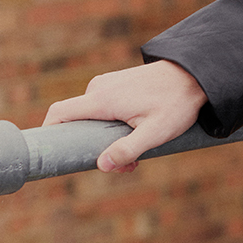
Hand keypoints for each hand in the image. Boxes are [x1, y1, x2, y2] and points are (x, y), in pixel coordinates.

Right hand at [41, 60, 207, 172]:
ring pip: (92, 117)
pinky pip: (103, 108)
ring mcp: (108, 84)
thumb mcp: (154, 133)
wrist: (195, 75)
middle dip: (91, 148)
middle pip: (77, 121)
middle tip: (125, 167)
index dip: (47, 132)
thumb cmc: (176, 103)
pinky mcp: (117, 85)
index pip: (59, 112)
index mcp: (102, 99)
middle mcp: (99, 88)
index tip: (51, 153)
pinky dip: (113, 126)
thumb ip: (127, 150)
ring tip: (138, 156)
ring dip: (106, 139)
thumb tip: (102, 166)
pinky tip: (137, 135)